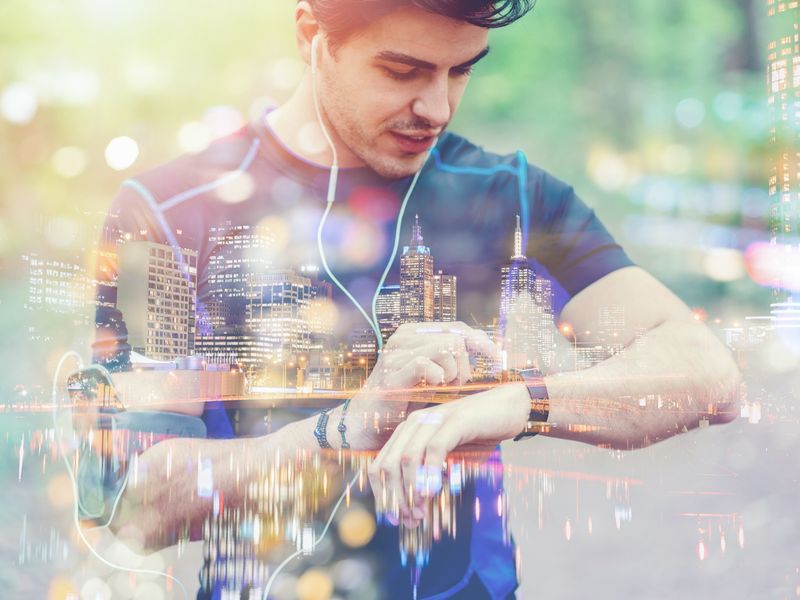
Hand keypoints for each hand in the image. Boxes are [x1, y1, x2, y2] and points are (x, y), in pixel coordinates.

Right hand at [344, 322, 498, 447]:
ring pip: (446, 348)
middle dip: (465, 365)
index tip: (495, 359)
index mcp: (414, 333)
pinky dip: (438, 378)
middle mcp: (404, 337)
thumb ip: (454, 358)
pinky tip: (433, 388)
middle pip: (456, 338)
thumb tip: (488, 346)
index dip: (480, 342)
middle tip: (456, 386)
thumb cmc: (406, 399)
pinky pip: (427, 363)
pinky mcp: (392, 373)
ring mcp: (396, 353)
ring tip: (443, 388)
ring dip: (453, 373)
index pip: (457, 328)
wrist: (368, 423)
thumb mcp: (434, 374)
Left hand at [367, 383, 529, 526]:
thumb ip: (431, 477)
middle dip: (394, 498)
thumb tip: (414, 510)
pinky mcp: (454, 421)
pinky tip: (433, 493)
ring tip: (420, 513)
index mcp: (408, 431)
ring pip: (407, 458)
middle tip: (408, 520)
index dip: (382, 495)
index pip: (380, 465)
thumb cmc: (478, 435)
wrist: (509, 408)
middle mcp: (414, 423)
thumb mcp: (450, 458)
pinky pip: (434, 450)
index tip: (393, 518)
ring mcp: (433, 420)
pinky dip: (430, 474)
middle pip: (388, 464)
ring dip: (411, 491)